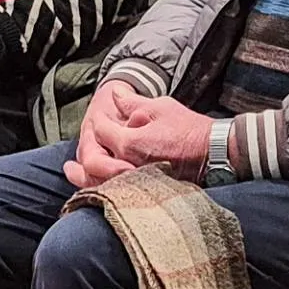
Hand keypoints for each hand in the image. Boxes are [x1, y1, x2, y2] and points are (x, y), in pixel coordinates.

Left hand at [67, 81, 219, 187]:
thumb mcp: (161, 107)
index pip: (101, 132)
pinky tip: (97, 185)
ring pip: (101, 183)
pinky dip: (103, 188)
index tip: (98, 118)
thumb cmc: (189, 129)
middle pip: (92, 164)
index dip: (97, 123)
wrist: (215, 153)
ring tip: (74, 172)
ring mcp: (137, 181)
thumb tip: (115, 94)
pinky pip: (116, 193)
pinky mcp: (146, 193)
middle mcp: (129, 165)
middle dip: (82, 157)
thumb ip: (133, 102)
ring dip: (84, 177)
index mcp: (131, 143)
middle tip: (73, 157)